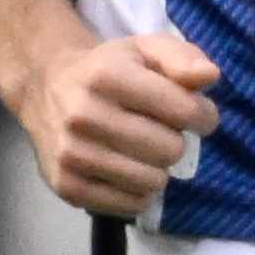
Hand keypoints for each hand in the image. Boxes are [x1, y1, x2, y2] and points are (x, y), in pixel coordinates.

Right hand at [12, 19, 221, 216]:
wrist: (46, 88)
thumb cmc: (109, 69)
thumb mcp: (148, 49)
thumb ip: (184, 58)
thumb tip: (208, 75)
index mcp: (107, 76)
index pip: (185, 111)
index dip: (203, 114)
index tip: (194, 112)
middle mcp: (83, 115)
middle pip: (171, 150)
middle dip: (175, 140)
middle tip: (159, 130)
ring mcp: (70, 153)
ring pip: (153, 181)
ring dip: (157, 168)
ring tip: (141, 150)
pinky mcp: (65, 185)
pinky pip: (129, 205)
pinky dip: (138, 192)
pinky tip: (127, 169)